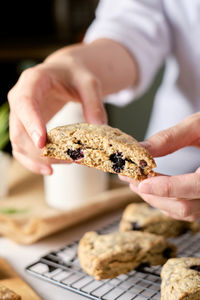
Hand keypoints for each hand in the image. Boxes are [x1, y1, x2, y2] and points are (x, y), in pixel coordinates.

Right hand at [8, 39, 136, 174]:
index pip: (25, 102)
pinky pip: (22, 148)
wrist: (65, 74)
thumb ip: (94, 102)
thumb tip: (99, 127)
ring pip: (18, 143)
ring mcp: (20, 115)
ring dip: (37, 159)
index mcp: (33, 81)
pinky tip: (49, 169)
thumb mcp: (89, 83)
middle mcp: (20, 98)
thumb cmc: (75, 75)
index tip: (42, 142)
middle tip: (67, 159)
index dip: (31, 123)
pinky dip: (33, 161)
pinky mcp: (25, 127)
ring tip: (60, 166)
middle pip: (20, 129)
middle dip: (40, 150)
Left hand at [120, 113, 199, 220]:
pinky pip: (187, 209)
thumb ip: (170, 138)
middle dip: (153, 195)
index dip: (167, 188)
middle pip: (185, 206)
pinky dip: (166, 201)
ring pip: (184, 211)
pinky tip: (152, 188)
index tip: (142, 184)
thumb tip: (142, 149)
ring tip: (136, 182)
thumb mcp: (198, 125)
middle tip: (130, 179)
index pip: (196, 187)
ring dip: (157, 199)